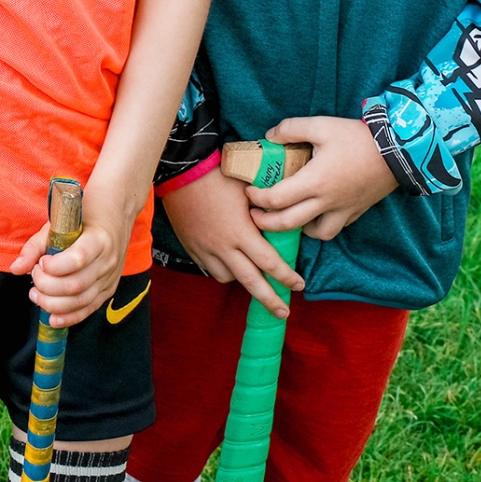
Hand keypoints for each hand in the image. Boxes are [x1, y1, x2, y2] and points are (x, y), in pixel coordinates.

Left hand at [8, 180, 139, 327]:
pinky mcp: (108, 290)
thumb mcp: (59, 222)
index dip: (53, 266)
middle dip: (47, 286)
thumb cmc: (86, 215)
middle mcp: (107, 261)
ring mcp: (110, 278)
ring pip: (81, 301)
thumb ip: (35, 246)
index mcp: (98, 239)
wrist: (116, 214)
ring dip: (53, 303)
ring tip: (36, 294)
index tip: (41, 261)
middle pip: (75, 285)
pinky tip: (52, 317)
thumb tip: (16, 268)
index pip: (77, 260)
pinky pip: (89, 308)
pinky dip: (69, 317)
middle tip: (35, 276)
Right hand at [159, 165, 303, 317]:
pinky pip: (208, 267)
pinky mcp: (191, 246)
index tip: (299, 285)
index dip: (286, 277)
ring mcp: (204, 248)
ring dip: (241, 280)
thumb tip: (280, 218)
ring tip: (250, 274)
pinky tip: (227, 262)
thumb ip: (264, 210)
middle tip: (283, 312)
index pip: (269, 263)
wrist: (182, 170)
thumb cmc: (218, 175)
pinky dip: (221, 268)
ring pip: (227, 277)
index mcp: (241, 232)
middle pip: (250, 281)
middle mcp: (223, 246)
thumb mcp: (248, 192)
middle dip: (269, 299)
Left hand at [247, 116, 398, 240]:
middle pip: (288, 224)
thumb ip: (291, 129)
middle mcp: (327, 202)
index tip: (248, 192)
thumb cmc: (357, 137)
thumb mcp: (320, 125)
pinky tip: (316, 214)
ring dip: (298, 229)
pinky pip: (335, 228)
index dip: (257, 199)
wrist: (399, 150)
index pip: (276, 199)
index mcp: (314, 182)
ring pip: (316, 234)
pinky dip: (321, 226)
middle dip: (266, 223)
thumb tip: (269, 136)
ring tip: (289, 217)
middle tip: (254, 216)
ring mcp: (344, 210)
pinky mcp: (357, 211)